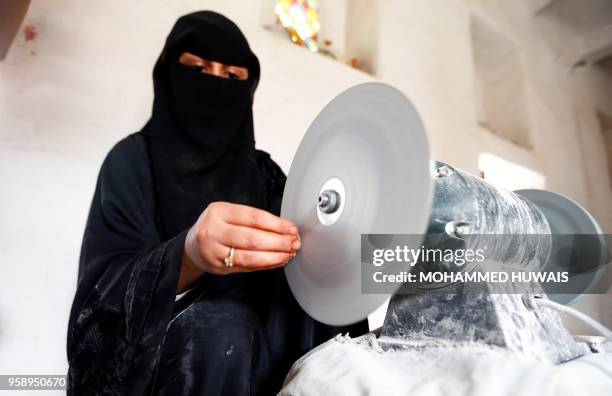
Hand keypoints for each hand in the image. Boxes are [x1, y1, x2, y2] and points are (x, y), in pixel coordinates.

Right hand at [182, 202, 299, 277]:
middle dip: (279, 242)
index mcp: (219, 212)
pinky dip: (266, 265)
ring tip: (289, 253)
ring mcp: (214, 251)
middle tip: (294, 243)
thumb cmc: (217, 226)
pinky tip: (278, 261)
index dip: (277, 224)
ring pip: (250, 257)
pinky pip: (247, 268)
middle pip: (253, 239)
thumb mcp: (229, 214)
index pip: (254, 218)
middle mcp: (213, 231)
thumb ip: (252, 220)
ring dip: (275, 256)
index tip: (292, 229)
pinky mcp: (219, 267)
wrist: (193, 245)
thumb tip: (286, 228)